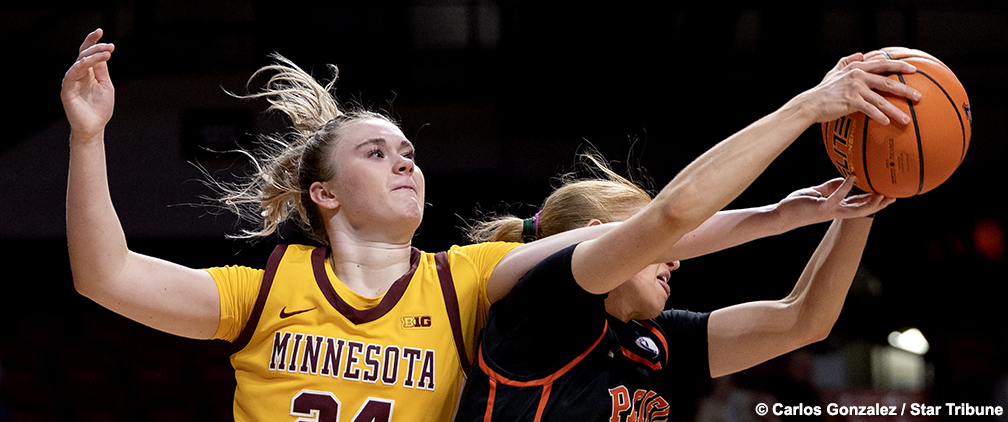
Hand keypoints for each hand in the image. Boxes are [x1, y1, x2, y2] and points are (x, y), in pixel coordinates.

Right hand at [61, 28, 114, 141]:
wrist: (94, 127)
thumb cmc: (100, 108)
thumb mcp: (105, 85)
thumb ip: (102, 70)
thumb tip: (103, 53)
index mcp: (87, 72)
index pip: (87, 53)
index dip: (92, 41)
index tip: (100, 31)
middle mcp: (78, 74)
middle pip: (83, 54)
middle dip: (96, 47)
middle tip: (110, 46)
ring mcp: (71, 81)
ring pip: (79, 62)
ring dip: (92, 56)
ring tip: (106, 53)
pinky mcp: (67, 90)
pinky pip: (72, 74)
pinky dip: (81, 67)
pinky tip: (89, 63)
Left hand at [775, 176, 894, 227]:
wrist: (781, 216)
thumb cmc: (798, 205)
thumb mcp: (818, 193)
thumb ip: (832, 187)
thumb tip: (846, 179)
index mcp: (837, 208)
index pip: (860, 205)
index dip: (875, 201)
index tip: (889, 194)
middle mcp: (837, 212)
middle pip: (863, 210)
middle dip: (879, 205)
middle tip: (895, 196)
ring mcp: (830, 211)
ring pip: (855, 209)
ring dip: (870, 202)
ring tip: (881, 192)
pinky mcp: (821, 207)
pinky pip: (837, 197)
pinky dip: (846, 187)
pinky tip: (853, 177)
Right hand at [799, 52, 921, 124]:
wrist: (810, 103)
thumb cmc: (823, 90)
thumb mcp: (834, 72)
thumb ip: (847, 61)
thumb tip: (860, 53)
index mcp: (857, 67)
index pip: (883, 64)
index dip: (899, 66)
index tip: (913, 70)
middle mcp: (858, 76)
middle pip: (888, 82)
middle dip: (905, 90)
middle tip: (918, 97)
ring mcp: (855, 88)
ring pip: (881, 99)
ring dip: (896, 110)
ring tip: (907, 118)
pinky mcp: (851, 101)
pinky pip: (869, 110)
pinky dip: (879, 116)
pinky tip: (887, 122)